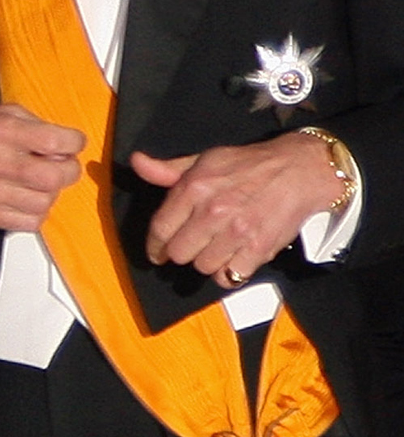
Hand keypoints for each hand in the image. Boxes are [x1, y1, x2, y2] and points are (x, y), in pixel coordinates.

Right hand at [0, 105, 84, 228]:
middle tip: (65, 165)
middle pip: (53, 176)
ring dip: (52, 192)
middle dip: (69, 170)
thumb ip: (34, 124)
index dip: (74, 142)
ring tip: (42, 182)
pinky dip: (37, 211)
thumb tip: (65, 144)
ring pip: (45, 202)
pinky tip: (29, 197)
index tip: (74, 143)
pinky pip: (31, 222)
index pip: (54, 141)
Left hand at [132, 131, 341, 288]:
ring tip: (215, 248)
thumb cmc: (250, 164)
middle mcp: (213, 211)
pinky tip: (231, 258)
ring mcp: (236, 232)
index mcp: (195, 187)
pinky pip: (229, 277)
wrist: (298, 170)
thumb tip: (138, 163)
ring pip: (202, 267)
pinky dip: (228, 273)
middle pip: (179, 253)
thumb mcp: (206, 159)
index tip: (157, 252)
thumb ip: (169, 169)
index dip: (155, 245)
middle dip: (181, 252)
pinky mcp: (258, 249)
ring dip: (205, 262)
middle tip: (190, 247)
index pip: (160, 228)